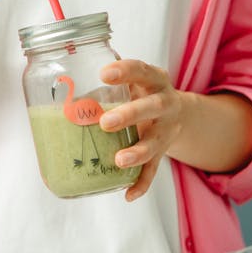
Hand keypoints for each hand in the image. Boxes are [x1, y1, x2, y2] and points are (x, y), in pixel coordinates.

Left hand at [98, 60, 183, 201]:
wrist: (179, 113)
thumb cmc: (143, 91)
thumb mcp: (135, 78)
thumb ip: (111, 73)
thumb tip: (73, 58)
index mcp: (155, 80)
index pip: (142, 70)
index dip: (125, 71)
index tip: (104, 74)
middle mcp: (165, 103)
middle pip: (152, 107)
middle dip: (130, 115)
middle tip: (105, 122)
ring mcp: (166, 130)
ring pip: (156, 143)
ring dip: (138, 152)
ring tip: (118, 160)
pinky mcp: (164, 152)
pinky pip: (154, 170)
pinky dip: (142, 183)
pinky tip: (128, 194)